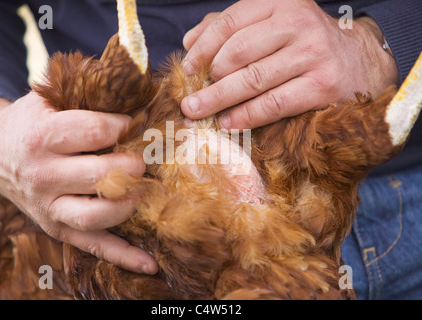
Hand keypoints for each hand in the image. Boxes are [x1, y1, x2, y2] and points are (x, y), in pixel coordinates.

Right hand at [0, 93, 157, 273]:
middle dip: (134, 166)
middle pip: (102, 176)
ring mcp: (49, 207)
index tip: (137, 122)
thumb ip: (88, 94)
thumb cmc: (32, 122)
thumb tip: (138, 89)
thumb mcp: (50, 99)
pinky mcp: (56, 228)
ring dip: (130, 203)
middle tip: (144, 158)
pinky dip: (124, 257)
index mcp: (43, 137)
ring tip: (142, 188)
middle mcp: (44, 175)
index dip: (126, 126)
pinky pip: (93, 246)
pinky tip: (150, 264)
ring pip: (98, 215)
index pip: (96, 132)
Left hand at [181, 0, 398, 128]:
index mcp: (281, 2)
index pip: (231, 22)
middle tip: (189, 100)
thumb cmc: (304, 44)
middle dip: (207, 80)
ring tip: (198, 112)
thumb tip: (189, 42)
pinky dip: (246, 116)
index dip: (203, 48)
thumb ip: (231, 28)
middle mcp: (297, 23)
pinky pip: (273, 104)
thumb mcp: (272, 24)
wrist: (359, 61)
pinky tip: (228, 122)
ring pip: (253, 80)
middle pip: (238, 53)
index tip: (186, 70)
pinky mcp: (321, 86)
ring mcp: (312, 54)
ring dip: (219, 100)